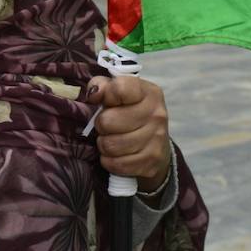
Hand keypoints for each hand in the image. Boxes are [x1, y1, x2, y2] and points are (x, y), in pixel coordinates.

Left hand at [86, 75, 171, 189]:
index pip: (120, 89)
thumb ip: (103, 86)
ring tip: (111, 140)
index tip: (106, 101)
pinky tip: (116, 155)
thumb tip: (93, 94)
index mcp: (149, 93)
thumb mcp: (121, 94)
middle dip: (101, 125)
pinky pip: (116, 164)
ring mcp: (156, 139)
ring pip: (110, 145)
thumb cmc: (132, 114)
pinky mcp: (152, 161)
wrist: (157, 146)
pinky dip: (110, 161)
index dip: (106, 95)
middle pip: (107, 121)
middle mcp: (156, 114)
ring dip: (104, 145)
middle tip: (106, 126)